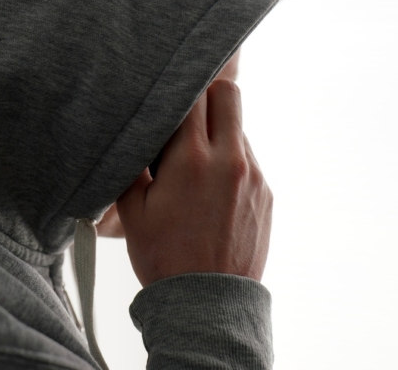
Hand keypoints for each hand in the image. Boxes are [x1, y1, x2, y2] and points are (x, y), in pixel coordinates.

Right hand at [116, 79, 272, 286]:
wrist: (207, 305)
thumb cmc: (163, 257)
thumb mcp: (132, 210)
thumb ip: (133, 161)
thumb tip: (137, 129)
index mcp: (192, 159)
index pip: (193, 94)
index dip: (176, 96)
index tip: (165, 108)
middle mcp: (231, 160)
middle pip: (228, 94)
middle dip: (206, 99)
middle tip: (185, 123)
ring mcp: (254, 177)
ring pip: (239, 128)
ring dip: (218, 134)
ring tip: (195, 169)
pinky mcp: (266, 194)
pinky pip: (249, 159)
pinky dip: (230, 162)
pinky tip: (211, 193)